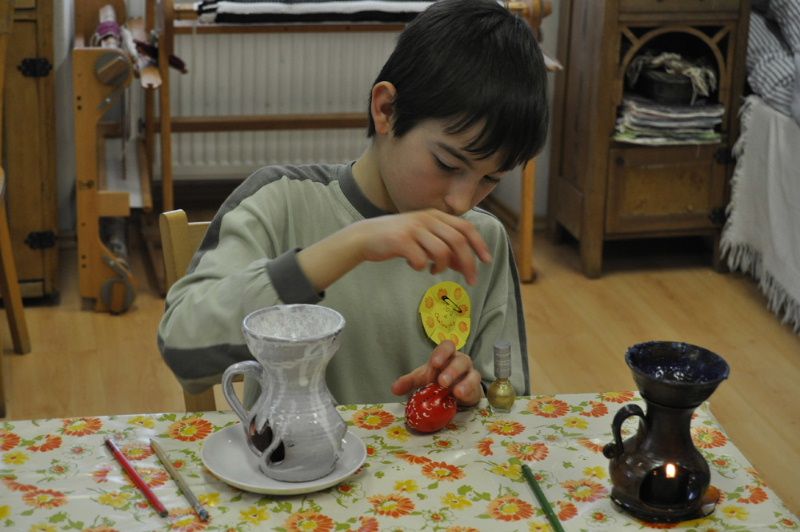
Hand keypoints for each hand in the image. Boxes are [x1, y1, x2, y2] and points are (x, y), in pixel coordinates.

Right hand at [352, 209, 491, 285]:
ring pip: (441, 252)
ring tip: (434, 270)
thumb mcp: (424, 238)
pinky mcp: (400, 241)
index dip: (479, 244)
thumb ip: (444, 248)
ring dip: (442, 267)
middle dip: (468, 263)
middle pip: (458, 241)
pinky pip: (420, 260)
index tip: (487, 261)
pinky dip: (421, 267)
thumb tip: (464, 265)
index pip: (466, 228)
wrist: (366, 237)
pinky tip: (414, 265)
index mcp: (435, 215)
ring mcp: (413, 228)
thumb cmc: (398, 239)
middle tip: (471, 280)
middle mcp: (427, 218)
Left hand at [391, 340, 482, 406]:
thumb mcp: (422, 379)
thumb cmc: (437, 380)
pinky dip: (469, 391)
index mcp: (446, 355)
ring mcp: (470, 374)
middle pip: (461, 360)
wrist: (454, 393)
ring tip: (455, 392)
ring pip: (472, 374)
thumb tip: (394, 389)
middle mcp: (460, 362)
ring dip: (464, 383)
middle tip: (442, 381)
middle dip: (452, 370)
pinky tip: (461, 396)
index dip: (442, 353)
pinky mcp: (475, 388)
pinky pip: (476, 388)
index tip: (434, 363)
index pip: (447, 346)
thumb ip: (409, 382)